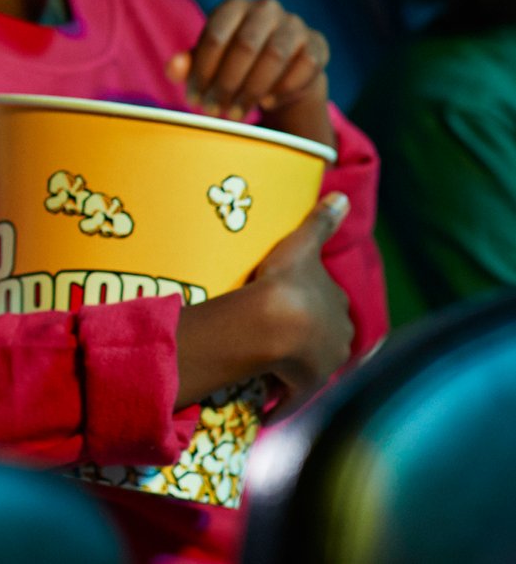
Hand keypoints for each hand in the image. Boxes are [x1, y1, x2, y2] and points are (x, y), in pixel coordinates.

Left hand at [168, 0, 334, 148]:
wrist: (280, 66)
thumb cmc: (233, 59)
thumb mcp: (207, 59)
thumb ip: (186, 62)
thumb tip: (173, 70)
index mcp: (233, 6)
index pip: (215, 37)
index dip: (202, 72)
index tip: (194, 99)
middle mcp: (265, 8)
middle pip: (245, 47)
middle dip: (226, 84)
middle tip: (213, 111)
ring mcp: (294, 24)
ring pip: (275, 57)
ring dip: (252, 90)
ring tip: (235, 113)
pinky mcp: (317, 43)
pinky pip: (304, 67)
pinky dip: (283, 88)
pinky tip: (266, 102)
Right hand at [246, 193, 355, 411]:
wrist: (278, 323)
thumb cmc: (288, 282)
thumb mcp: (301, 246)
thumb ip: (320, 223)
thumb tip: (341, 195)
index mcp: (339, 307)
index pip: (331, 305)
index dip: (314, 304)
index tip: (297, 304)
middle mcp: (339, 338)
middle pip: (325, 338)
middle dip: (311, 340)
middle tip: (281, 336)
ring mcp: (323, 366)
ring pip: (310, 367)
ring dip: (295, 370)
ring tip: (269, 367)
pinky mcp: (303, 389)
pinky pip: (291, 399)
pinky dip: (280, 405)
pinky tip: (265, 412)